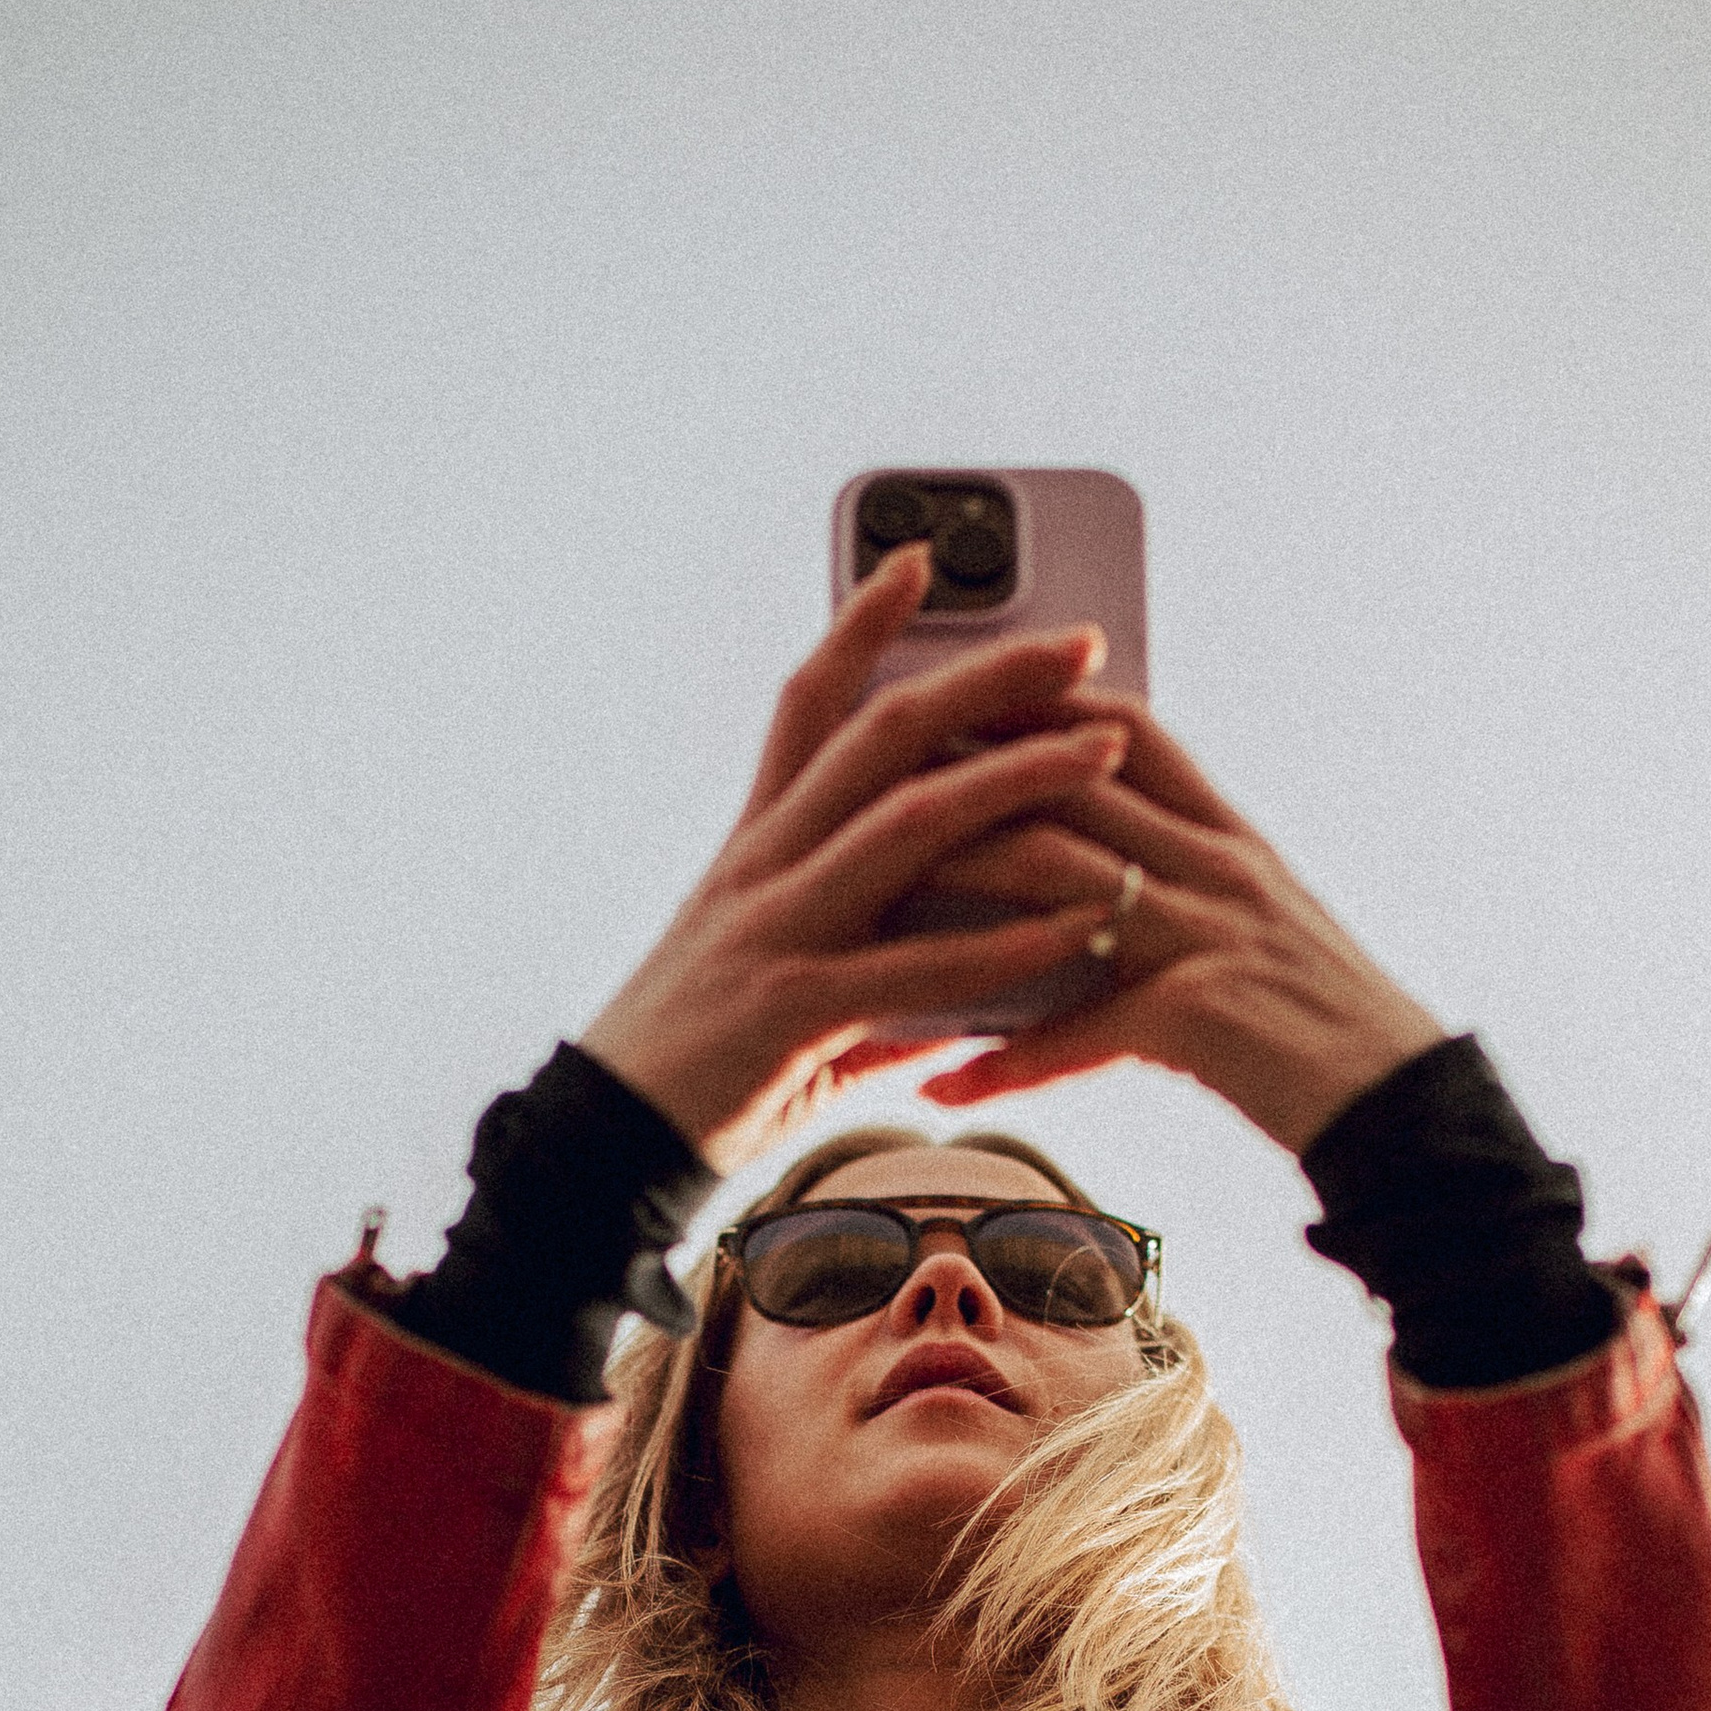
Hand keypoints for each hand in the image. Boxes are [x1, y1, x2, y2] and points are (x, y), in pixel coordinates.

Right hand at [579, 547, 1129, 1172]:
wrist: (602, 1149)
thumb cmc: (700, 1075)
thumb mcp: (786, 994)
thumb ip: (874, 974)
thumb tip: (965, 995)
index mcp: (753, 848)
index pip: (806, 705)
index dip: (861, 625)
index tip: (922, 560)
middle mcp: (762, 867)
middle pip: (880, 736)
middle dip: (986, 678)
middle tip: (1081, 645)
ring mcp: (776, 931)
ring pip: (909, 825)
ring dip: (1019, 779)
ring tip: (1107, 754)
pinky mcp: (792, 1011)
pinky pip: (916, 968)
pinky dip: (1003, 947)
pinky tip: (1075, 928)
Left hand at [907, 698, 1444, 1155]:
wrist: (1408, 1107)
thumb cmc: (1329, 1031)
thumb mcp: (1264, 932)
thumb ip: (1191, 888)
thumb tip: (1108, 882)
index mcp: (1234, 839)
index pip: (1131, 732)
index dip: (1039, 701)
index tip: (954, 689)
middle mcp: (1221, 867)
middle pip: (1073, 788)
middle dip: (962, 776)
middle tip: (863, 782)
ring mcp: (1211, 934)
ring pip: (1061, 878)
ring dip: (955, 891)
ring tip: (866, 910)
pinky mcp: (1203, 1017)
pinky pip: (1080, 1031)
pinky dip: (1005, 1062)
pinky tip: (940, 1083)